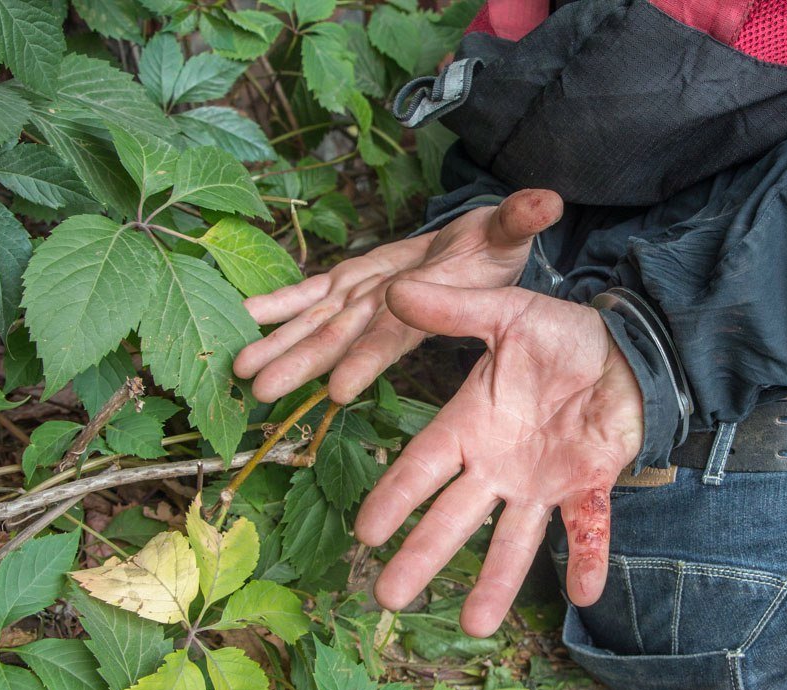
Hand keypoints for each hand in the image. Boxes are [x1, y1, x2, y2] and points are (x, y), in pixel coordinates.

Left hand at [232, 189, 563, 403]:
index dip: (369, 359)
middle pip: (340, 339)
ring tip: (239, 369)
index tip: (339, 389)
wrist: (475, 249)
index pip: (395, 335)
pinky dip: (275, 304)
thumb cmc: (494, 248)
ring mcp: (364, 296)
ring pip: (314, 324)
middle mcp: (387, 308)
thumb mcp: (509, 231)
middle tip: (260, 391)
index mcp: (425, 305)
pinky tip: (244, 315)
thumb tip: (547, 200)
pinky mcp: (349, 280)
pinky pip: (306, 293)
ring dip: (277, 346)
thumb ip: (520, 218)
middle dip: (299, 364)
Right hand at [355, 280, 643, 636]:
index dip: (394, 498)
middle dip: (423, 555)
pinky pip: (587, 528)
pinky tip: (584, 592)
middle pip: (454, 517)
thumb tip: (393, 289)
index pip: (422, 467)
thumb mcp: (507, 315)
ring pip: (514, 538)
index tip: (364, 533)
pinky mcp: (589, 485)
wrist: (624, 348)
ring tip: (476, 624)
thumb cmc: (560, 337)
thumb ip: (455, 311)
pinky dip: (587, 559)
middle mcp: (499, 464)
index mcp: (471, 424)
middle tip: (389, 597)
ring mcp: (543, 482)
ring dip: (498, 580)